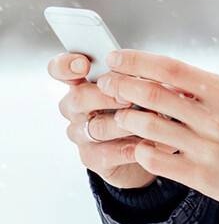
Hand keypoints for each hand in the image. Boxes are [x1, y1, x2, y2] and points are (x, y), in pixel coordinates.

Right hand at [48, 53, 157, 189]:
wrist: (144, 147)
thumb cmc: (140, 107)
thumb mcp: (139, 85)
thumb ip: (134, 76)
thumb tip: (143, 68)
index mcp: (83, 83)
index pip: (60, 69)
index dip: (66, 66)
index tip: (83, 65)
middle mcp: (75, 109)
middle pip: (78, 98)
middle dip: (106, 95)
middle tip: (130, 97)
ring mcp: (81, 134)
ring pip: (97, 127)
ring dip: (127, 122)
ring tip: (152, 118)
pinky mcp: (93, 158)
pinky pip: (110, 153)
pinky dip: (134, 146)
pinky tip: (152, 141)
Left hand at [97, 50, 218, 209]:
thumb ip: (217, 85)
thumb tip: (184, 78)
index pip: (172, 69)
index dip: (139, 61)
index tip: (118, 57)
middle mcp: (213, 118)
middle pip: (154, 95)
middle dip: (122, 85)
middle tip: (107, 83)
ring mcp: (205, 148)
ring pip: (149, 128)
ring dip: (126, 117)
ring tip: (119, 114)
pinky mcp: (200, 176)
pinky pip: (158, 161)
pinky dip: (141, 150)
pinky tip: (138, 145)